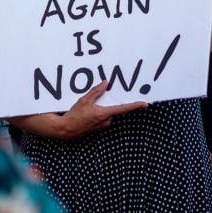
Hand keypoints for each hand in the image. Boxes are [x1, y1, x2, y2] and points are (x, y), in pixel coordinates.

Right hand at [16, 82, 146, 140]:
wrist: (66, 129)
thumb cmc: (75, 115)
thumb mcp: (84, 100)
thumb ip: (96, 91)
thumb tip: (105, 83)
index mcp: (104, 114)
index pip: (123, 109)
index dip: (134, 106)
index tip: (145, 104)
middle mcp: (105, 121)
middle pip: (113, 109)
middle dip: (107, 103)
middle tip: (99, 99)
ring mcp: (102, 125)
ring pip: (107, 113)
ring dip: (101, 108)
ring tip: (89, 106)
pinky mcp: (98, 127)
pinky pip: (102, 117)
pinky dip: (98, 112)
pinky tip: (87, 111)